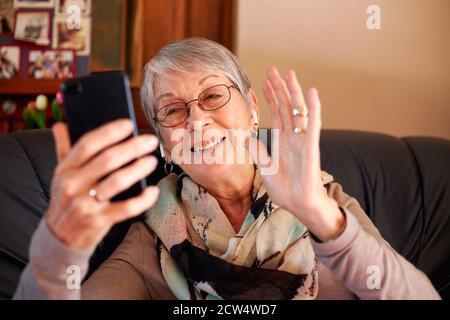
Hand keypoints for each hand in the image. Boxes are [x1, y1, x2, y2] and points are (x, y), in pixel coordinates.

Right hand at [46, 119, 159, 248]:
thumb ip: (62, 149)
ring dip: (138, 169)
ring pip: (117, 182)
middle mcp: (74, 184)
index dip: (109, 132)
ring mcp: (86, 204)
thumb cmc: (67, 199)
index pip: (88, 144)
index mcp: (65, 169)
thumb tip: (60, 124)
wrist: (60, 237)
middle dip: (132, 148)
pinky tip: (153, 191)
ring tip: (152, 161)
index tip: (129, 124)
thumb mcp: (60, 175)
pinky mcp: (99, 220)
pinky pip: (126, 208)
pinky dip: (143, 200)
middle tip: (150, 141)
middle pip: (107, 160)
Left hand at [247, 68, 343, 240]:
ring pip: (298, 111)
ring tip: (289, 75)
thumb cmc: (284, 189)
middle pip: (286, 107)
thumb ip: (258, 151)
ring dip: (294, 93)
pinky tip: (312, 93)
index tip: (265, 81)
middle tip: (274, 70)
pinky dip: (313, 109)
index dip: (271, 96)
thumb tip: (247, 136)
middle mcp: (293, 137)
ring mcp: (302, 140)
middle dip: (280, 89)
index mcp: (282, 141)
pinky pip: (312, 125)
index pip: (277, 112)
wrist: (297, 204)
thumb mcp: (265, 168)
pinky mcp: (310, 147)